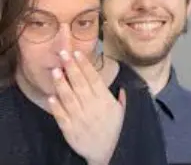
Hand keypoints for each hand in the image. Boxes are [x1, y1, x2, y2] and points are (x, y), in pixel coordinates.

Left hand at [48, 50, 125, 164]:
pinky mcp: (70, 130)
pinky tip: (51, 96)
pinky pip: (61, 117)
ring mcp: (80, 118)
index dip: (85, 65)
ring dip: (61, 84)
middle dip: (71, 68)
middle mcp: (92, 107)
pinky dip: (56, 106)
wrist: (108, 153)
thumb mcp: (122, 112)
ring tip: (55, 70)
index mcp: (105, 100)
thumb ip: (121, 98)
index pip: (93, 79)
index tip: (77, 53)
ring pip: (69, 98)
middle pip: (80, 84)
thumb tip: (122, 85)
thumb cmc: (115, 129)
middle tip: (63, 54)